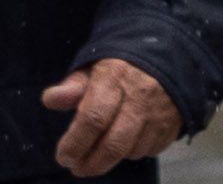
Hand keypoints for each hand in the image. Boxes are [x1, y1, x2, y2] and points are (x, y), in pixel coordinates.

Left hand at [40, 58, 180, 176]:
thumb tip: (50, 99)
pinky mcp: (172, 124)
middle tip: (77, 168)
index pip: (93, 118)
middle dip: (91, 163)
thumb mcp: (93, 68)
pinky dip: (133, 152)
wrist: (167, 54)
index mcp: (115, 78)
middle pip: (114, 144)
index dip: (75, 143)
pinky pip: (148, 151)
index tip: (63, 156)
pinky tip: (124, 142)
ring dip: (111, 158)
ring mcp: (159, 112)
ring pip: (131, 151)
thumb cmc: (121, 66)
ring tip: (99, 151)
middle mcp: (140, 97)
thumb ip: (72, 87)